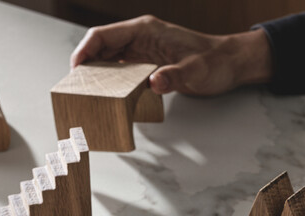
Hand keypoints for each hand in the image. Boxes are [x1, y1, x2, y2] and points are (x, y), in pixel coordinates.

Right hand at [70, 15, 272, 95]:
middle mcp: (139, 37)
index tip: (74, 70)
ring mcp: (141, 49)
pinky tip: (106, 95)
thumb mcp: (197, 72)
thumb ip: (175, 76)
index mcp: (145, 30)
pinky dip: (109, 80)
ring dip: (95, 74)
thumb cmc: (215, 63)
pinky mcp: (146, 62)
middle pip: (100, 47)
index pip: (103, 35)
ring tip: (85, 94)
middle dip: (84, 65)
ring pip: (107, 58)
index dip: (84, 51)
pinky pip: (119, 68)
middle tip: (75, 88)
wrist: (229, 63)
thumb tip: (154, 82)